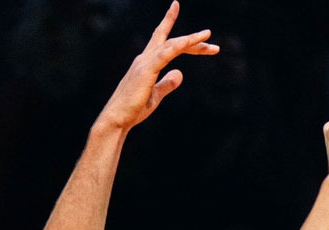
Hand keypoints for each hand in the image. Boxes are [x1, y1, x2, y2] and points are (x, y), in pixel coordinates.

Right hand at [94, 2, 219, 131]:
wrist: (118, 119)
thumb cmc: (134, 109)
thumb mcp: (157, 95)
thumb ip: (168, 83)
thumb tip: (180, 73)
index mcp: (147, 62)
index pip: (162, 39)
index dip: (169, 22)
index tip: (177, 7)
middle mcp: (144, 58)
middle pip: (171, 41)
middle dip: (191, 39)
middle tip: (210, 37)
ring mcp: (144, 63)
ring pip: (170, 44)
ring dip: (190, 39)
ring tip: (207, 36)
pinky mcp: (146, 70)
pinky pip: (165, 54)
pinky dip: (178, 46)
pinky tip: (189, 41)